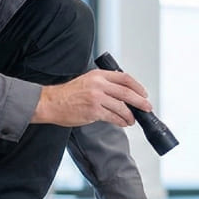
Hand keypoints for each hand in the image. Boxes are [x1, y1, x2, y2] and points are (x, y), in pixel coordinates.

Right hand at [33, 69, 150, 127]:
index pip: (124, 78)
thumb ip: (104, 84)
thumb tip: (123, 93)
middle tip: (147, 107)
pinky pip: (113, 117)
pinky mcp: (93, 111)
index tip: (144, 93)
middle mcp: (98, 85)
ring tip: (132, 119)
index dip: (137, 86)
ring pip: (121, 107)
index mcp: (98, 75)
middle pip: (127, 92)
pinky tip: (123, 123)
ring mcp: (96, 98)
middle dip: (140, 101)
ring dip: (130, 115)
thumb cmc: (68, 94)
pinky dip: (121, 121)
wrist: (50, 103)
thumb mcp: (87, 81)